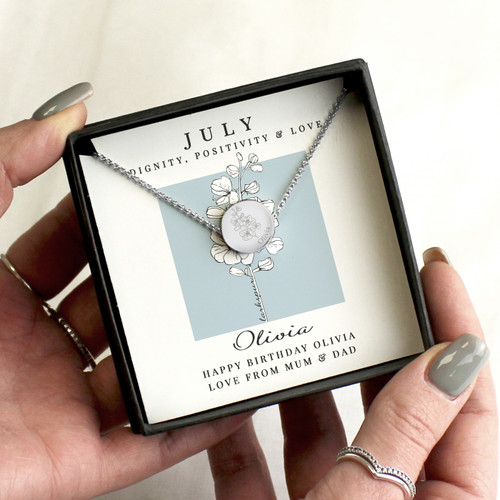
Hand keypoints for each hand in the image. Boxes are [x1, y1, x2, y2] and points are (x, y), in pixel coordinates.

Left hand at [0, 86, 248, 499]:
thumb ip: (1, 168)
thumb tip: (63, 117)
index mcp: (0, 301)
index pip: (70, 250)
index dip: (110, 224)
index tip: (149, 203)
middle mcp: (33, 352)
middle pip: (117, 310)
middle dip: (160, 283)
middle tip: (200, 257)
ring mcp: (58, 406)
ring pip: (143, 374)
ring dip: (186, 352)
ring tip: (228, 321)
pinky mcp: (74, 461)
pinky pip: (148, 443)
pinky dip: (192, 422)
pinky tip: (227, 398)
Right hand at [208, 249, 497, 498]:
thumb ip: (406, 432)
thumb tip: (449, 359)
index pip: (465, 398)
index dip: (454, 325)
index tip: (432, 270)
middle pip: (392, 404)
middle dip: (372, 346)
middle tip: (359, 296)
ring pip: (322, 431)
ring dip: (300, 386)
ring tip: (291, 336)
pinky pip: (257, 466)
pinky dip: (239, 436)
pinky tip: (230, 405)